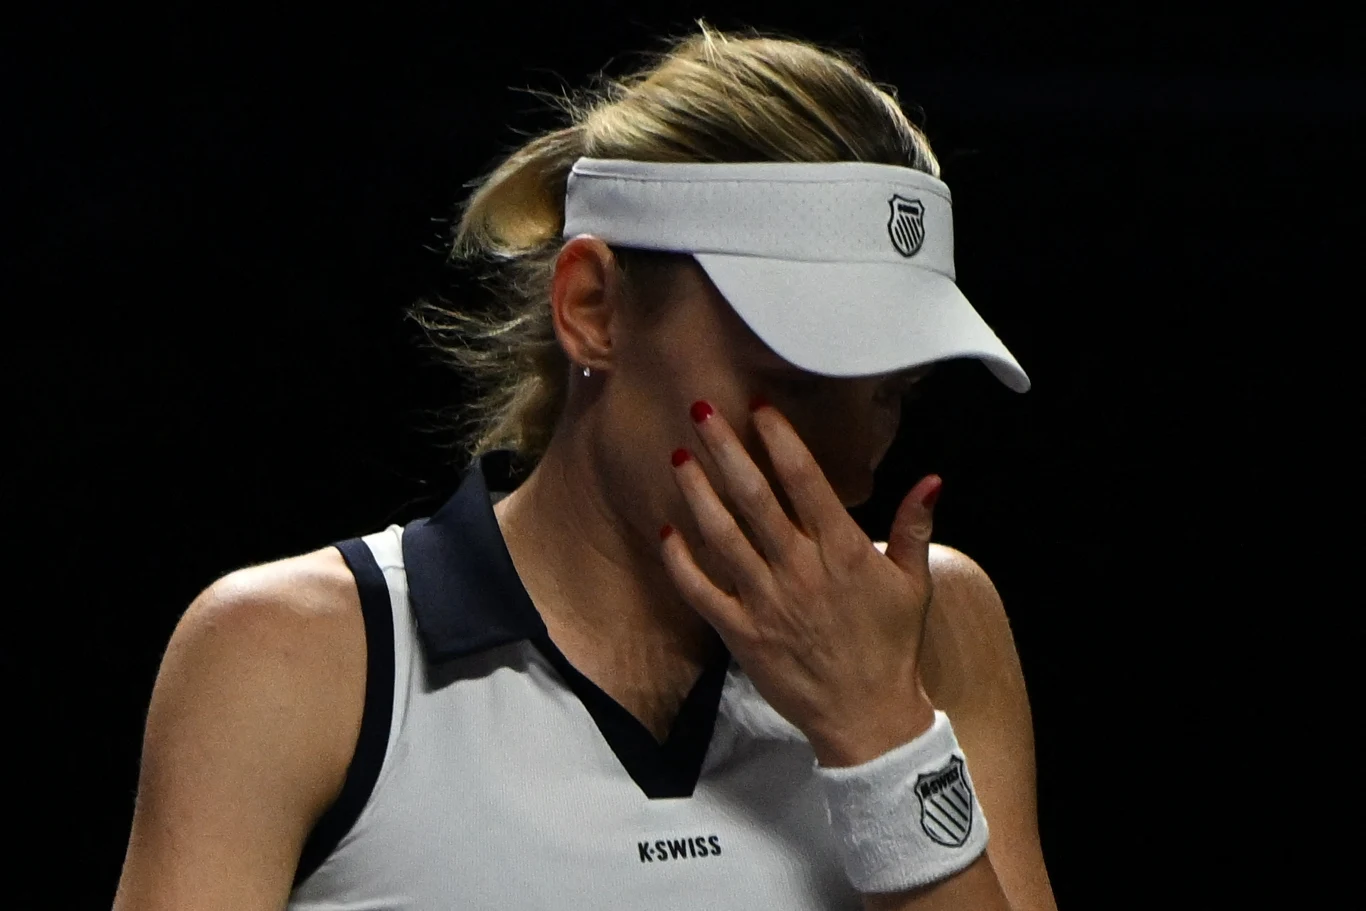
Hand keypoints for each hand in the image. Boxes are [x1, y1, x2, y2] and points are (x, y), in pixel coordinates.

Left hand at [661, 397, 941, 766]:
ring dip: (698, 494)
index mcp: (842, 551)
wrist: (867, 716)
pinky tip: (667, 531)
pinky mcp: (741, 632)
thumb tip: (931, 478)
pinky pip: (702, 591)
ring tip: (677, 458)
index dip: (780, 440)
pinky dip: (681, 562)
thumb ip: (915, 527)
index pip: (805, 482)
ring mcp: (766, 600)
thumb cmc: (891, 645)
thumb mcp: (914, 583)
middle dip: (725, 450)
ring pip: (722, 536)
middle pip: (754, 498)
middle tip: (699, 411)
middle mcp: (799, 569)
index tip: (759, 406)